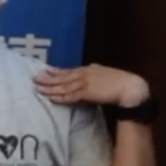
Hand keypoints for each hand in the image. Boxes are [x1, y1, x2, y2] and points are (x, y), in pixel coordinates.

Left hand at [34, 64, 149, 107]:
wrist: (130, 88)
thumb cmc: (120, 82)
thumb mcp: (105, 73)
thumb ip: (95, 72)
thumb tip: (89, 68)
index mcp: (89, 69)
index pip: (68, 71)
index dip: (55, 72)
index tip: (45, 71)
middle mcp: (84, 74)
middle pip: (62, 77)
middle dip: (47, 78)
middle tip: (34, 78)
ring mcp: (85, 83)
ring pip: (63, 86)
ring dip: (49, 88)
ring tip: (37, 88)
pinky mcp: (87, 93)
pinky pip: (70, 95)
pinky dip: (59, 96)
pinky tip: (51, 97)